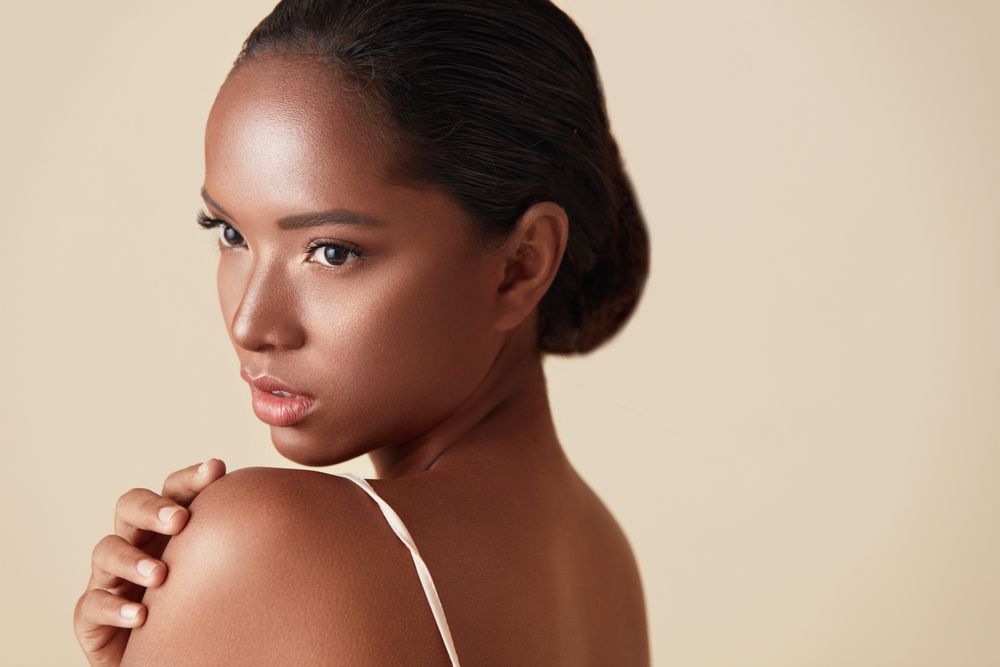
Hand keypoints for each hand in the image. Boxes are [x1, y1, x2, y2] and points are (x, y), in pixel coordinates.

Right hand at [73, 458, 226, 665]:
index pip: (173, 490)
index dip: (190, 477)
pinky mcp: (92, 615)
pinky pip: (92, 603)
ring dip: (132, 559)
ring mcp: (110, 576)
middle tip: (180, 520)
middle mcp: (136, 542)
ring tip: (161, 575)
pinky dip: (114, 607)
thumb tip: (297, 506)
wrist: (174, 656)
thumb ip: (243, 540)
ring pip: (106, 550)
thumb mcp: (223, 571)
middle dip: (153, 508)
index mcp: (168, 527)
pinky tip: (141, 616)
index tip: (216, 469)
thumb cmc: (204, 605)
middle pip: (130, 505)